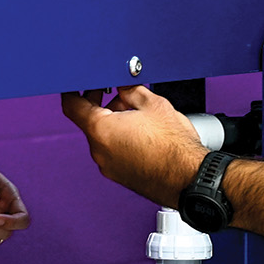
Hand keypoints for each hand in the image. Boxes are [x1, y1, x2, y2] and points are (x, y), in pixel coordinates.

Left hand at [61, 86, 208, 206]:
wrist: (191, 179)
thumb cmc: (175, 147)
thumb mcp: (153, 104)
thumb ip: (130, 90)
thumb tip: (123, 86)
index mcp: (101, 130)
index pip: (72, 106)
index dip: (72, 90)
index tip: (76, 84)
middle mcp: (100, 151)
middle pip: (90, 121)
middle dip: (102, 104)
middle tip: (119, 93)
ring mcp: (109, 167)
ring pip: (103, 137)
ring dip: (114, 122)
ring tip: (139, 114)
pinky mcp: (121, 176)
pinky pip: (113, 151)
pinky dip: (121, 139)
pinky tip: (142, 132)